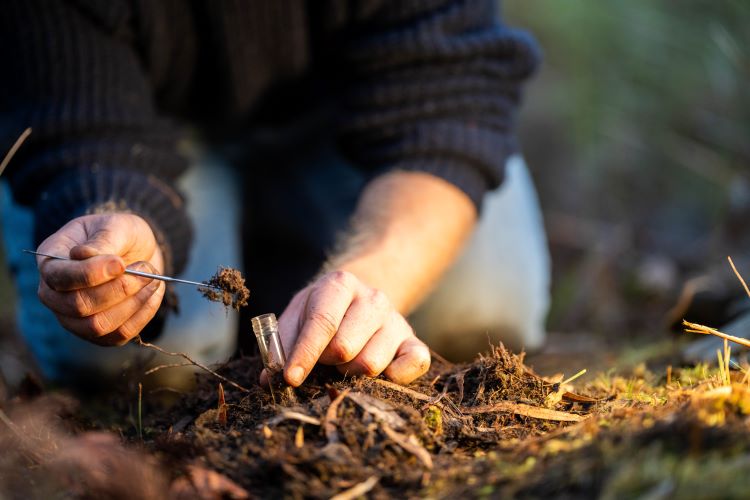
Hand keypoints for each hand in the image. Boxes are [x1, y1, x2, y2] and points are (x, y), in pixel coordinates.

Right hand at [36, 213, 164, 345]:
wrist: (137, 251)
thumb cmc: (121, 234)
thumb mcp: (116, 226)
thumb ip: (103, 240)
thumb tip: (83, 255)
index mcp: (50, 260)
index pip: (58, 277)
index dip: (90, 274)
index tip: (120, 263)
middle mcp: (54, 293)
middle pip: (78, 306)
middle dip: (119, 289)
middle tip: (146, 268)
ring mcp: (72, 318)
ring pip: (98, 325)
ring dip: (133, 303)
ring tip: (152, 279)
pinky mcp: (97, 334)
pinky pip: (118, 335)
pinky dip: (142, 314)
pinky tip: (153, 293)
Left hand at [273, 270, 430, 386]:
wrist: (359, 298)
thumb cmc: (322, 312)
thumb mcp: (297, 315)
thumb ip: (282, 344)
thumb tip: (271, 380)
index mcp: (340, 285)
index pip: (322, 322)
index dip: (304, 354)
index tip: (291, 378)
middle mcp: (373, 299)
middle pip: (345, 348)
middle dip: (327, 363)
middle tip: (324, 361)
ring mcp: (396, 320)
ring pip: (371, 364)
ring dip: (351, 374)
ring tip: (345, 365)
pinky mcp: (413, 341)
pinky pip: (415, 363)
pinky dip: (396, 377)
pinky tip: (380, 375)